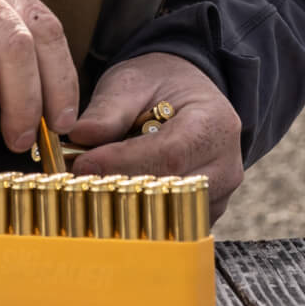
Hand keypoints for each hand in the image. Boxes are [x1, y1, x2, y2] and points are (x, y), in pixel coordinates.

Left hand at [67, 53, 242, 219]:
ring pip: (169, 213)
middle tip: (80, 176)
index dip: (123, 163)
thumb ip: (108, 109)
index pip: (169, 154)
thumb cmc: (160, 85)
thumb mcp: (132, 82)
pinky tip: (117, 192)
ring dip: (128, 202)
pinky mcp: (204, 215)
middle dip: (120, 184)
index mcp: (214, 123)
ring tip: (97, 180)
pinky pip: (170, 224)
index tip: (83, 164)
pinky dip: (140, 213)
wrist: (185, 95)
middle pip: (170, 189)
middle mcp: (225, 166)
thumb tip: (79, 136)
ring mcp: (219, 196)